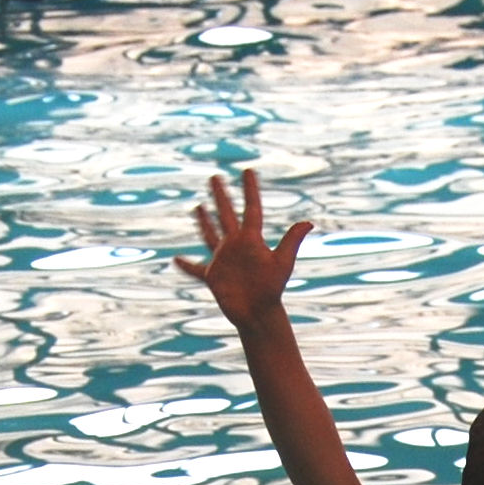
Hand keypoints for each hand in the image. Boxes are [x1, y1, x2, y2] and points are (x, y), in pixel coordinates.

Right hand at [174, 167, 312, 331]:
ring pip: (210, 235)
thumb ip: (292, 241)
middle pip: (225, 214)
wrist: (259, 313)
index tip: (248, 171)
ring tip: (199, 207)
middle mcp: (235, 245)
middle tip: (214, 177)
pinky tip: (175, 260)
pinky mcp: (213, 276)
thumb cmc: (271, 289)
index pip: (250, 209)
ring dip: (204, 221)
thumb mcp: (282, 262)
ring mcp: (223, 259)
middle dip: (220, 196)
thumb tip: (308, 222)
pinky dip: (186, 266)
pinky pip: (195, 269)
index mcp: (250, 239)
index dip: (250, 190)